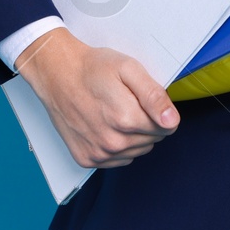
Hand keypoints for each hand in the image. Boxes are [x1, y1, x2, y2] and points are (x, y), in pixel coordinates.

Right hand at [14, 28, 178, 167]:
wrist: (57, 74)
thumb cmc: (92, 69)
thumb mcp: (129, 69)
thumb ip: (154, 96)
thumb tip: (172, 121)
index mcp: (126, 119)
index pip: (167, 127)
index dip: (160, 111)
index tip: (145, 98)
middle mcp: (112, 142)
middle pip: (153, 140)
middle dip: (147, 122)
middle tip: (127, 102)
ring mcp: (98, 153)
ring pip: (137, 151)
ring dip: (133, 135)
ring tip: (115, 112)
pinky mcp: (87, 159)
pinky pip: (119, 160)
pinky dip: (117, 146)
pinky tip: (105, 125)